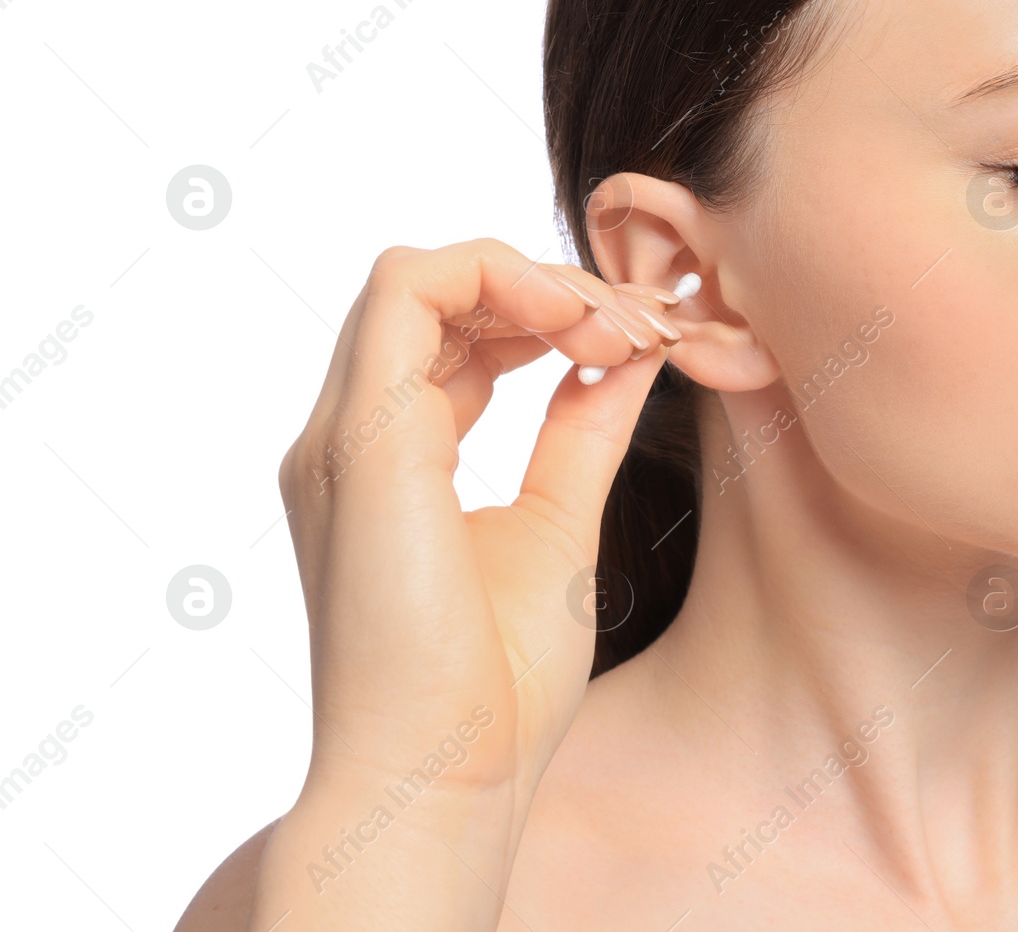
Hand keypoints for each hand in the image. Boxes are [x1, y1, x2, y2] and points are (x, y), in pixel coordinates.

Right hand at [253, 238, 681, 928]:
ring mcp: (346, 432)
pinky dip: (496, 276)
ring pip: (418, 279)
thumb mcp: (559, 525)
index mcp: (392, 458)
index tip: (635, 342)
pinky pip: (406, 291)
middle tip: (636, 327)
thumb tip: (630, 357)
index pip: (457, 336)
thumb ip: (583, 430)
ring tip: (614, 328)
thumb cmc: (495, 684)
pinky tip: (574, 324)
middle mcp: (354, 435)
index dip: (548, 314)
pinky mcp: (361, 436)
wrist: (446, 775)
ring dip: (531, 279)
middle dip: (550, 289)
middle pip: (440, 298)